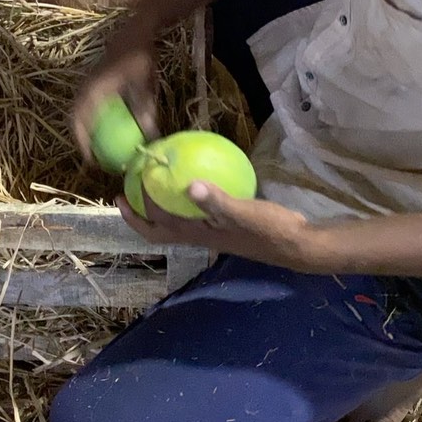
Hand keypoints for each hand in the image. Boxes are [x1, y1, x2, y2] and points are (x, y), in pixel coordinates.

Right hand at [72, 32, 159, 160]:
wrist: (136, 30)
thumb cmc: (140, 57)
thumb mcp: (144, 87)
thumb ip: (144, 113)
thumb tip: (150, 139)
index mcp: (93, 91)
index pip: (79, 122)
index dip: (81, 143)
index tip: (90, 161)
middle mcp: (85, 88)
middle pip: (75, 120)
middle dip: (81, 140)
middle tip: (93, 158)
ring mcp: (87, 83)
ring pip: (79, 112)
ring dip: (85, 130)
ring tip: (96, 147)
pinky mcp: (93, 81)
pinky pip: (87, 105)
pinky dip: (91, 119)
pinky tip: (106, 128)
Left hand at [118, 181, 317, 272]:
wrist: (299, 244)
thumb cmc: (270, 229)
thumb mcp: (243, 212)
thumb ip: (216, 200)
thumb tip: (189, 185)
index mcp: (198, 234)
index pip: (159, 226)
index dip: (139, 209)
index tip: (129, 185)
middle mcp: (201, 236)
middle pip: (160, 231)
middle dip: (138, 216)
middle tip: (122, 194)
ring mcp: (213, 232)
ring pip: (176, 222)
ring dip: (159, 207)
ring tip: (152, 185)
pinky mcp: (227, 225)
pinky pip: (197, 211)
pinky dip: (188, 198)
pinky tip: (197, 177)